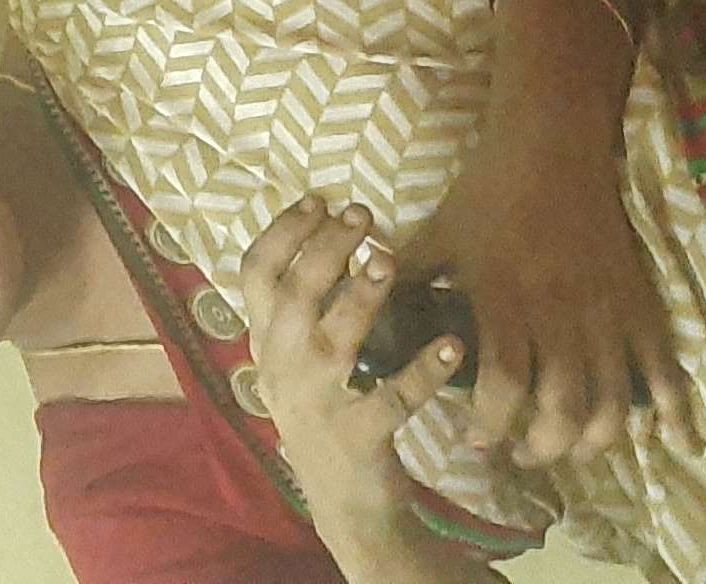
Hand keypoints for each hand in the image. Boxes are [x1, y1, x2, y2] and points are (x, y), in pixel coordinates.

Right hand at [238, 199, 461, 530]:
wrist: (345, 506)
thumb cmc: (329, 414)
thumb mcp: (300, 362)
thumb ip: (308, 308)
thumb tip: (335, 236)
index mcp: (266, 344)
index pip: (254, 275)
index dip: (282, 232)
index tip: (317, 198)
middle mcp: (282, 370)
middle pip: (294, 297)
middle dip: (324, 248)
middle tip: (361, 214)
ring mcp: (317, 406)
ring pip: (333, 343)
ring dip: (360, 297)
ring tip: (387, 260)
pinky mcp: (358, 440)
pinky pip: (391, 400)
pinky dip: (422, 371)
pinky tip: (451, 346)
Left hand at [399, 141, 693, 471]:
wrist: (550, 147)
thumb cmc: (487, 192)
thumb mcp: (438, 233)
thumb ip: (406, 277)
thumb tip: (365, 308)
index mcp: (506, 302)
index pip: (504, 385)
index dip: (492, 424)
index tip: (475, 442)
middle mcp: (560, 318)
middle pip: (563, 409)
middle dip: (543, 446)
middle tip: (523, 455)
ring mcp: (606, 315)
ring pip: (612, 402)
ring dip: (595, 441)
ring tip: (573, 450)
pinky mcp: (639, 306)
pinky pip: (665, 369)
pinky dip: (677, 412)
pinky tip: (681, 445)